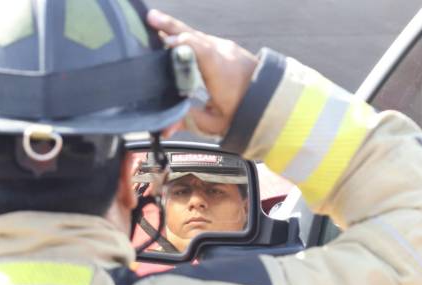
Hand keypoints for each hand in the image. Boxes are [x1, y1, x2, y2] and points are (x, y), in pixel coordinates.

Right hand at [148, 9, 258, 136]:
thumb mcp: (217, 123)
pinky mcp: (225, 47)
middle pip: (194, 35)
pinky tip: (171, 35)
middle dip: (171, 27)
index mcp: (221, 72)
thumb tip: (166, 128)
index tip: (164, 41)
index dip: (182, 44)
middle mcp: (223, 54)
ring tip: (153, 21)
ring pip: (196, 33)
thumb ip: (190, 122)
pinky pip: (202, 38)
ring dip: (175, 28)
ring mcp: (225, 47)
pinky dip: (185, 35)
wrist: (271, 99)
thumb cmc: (245, 111)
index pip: (201, 50)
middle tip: (150, 18)